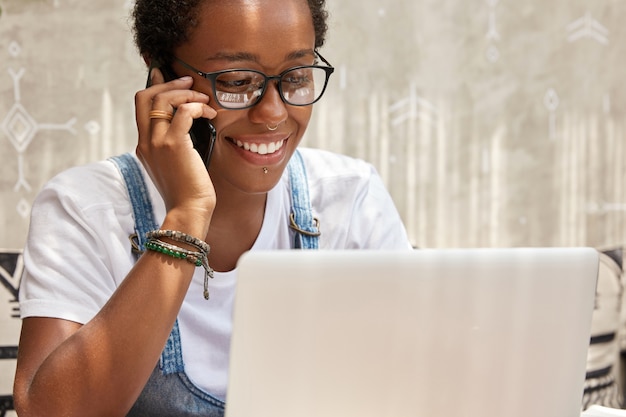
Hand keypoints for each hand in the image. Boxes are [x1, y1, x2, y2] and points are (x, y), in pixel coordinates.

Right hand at [134, 68, 217, 235]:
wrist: (188, 211)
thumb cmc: (188, 191)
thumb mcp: (175, 164)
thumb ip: (175, 144)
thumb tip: (188, 123)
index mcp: (144, 145)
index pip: (142, 106)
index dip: (155, 86)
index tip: (168, 75)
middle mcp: (146, 141)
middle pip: (146, 96)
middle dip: (169, 83)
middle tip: (190, 82)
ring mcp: (157, 142)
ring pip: (162, 100)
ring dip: (186, 93)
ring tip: (204, 100)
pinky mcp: (174, 145)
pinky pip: (183, 112)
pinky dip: (197, 106)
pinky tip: (209, 114)